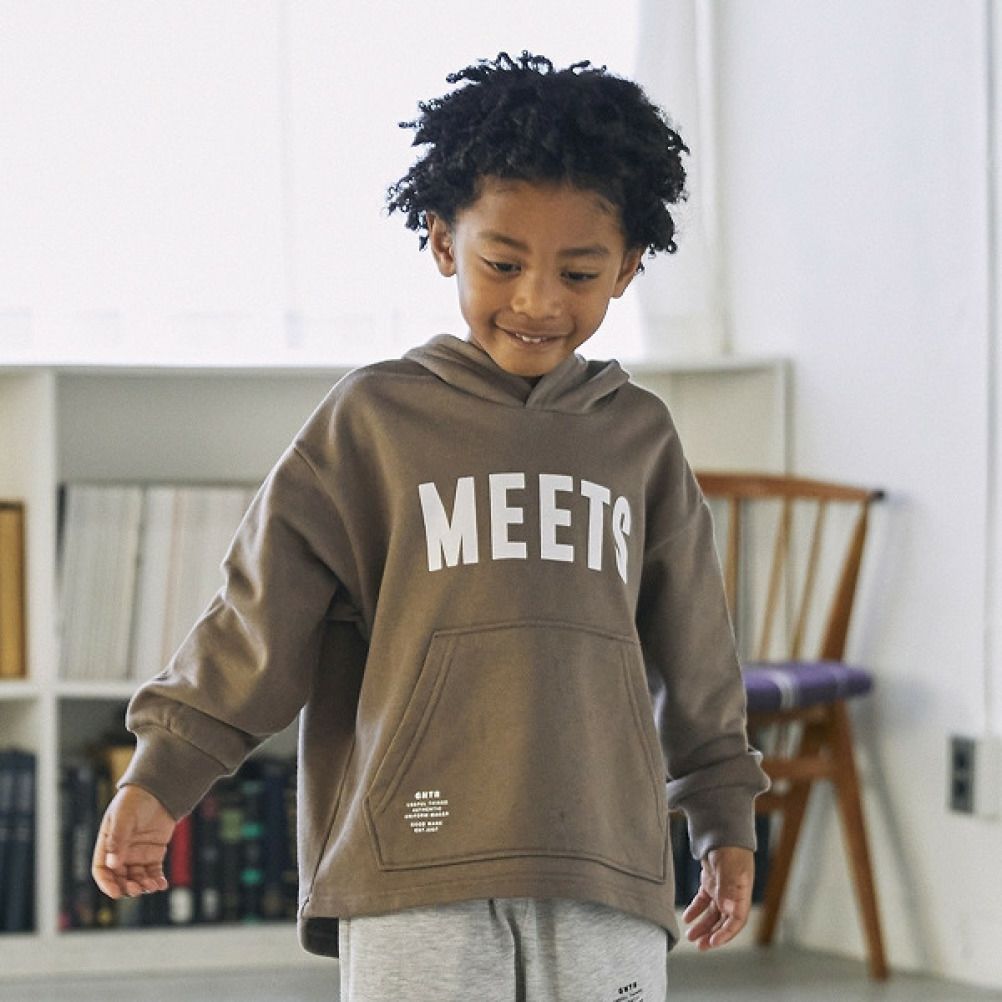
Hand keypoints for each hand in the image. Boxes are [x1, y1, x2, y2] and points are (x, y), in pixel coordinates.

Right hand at [91, 784, 175, 898]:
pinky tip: (161, 885)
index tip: (115, 893)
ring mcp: (137, 855)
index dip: (107, 883)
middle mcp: (121, 854)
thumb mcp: (123, 817)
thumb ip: (118, 839)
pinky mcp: (154, 854)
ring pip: (137, 878)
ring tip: (152, 886)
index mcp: (107, 846)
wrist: (157, 790)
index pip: (102, 870)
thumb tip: (113, 864)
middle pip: (120, 878)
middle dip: (127, 887)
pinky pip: (153, 872)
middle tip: (136, 889)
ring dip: (143, 886)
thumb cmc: (135, 800)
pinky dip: (157, 880)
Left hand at [682, 845, 753, 950]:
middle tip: (699, 946)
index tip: (713, 943)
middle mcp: (733, 893)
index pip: (737, 920)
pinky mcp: (711, 882)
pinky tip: (687, 918)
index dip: (726, 934)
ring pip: (712, 914)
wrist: (722, 826)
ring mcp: (722, 888)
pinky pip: (703, 901)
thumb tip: (728, 910)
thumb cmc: (729, 846)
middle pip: (724, 921)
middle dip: (712, 935)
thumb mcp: (728, 866)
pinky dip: (696, 910)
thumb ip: (728, 887)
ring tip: (691, 936)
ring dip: (703, 926)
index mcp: (742, 892)